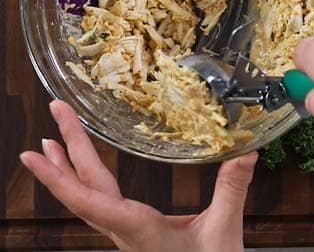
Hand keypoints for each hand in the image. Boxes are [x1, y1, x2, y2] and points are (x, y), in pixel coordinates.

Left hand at [19, 100, 254, 251]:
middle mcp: (124, 230)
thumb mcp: (224, 231)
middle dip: (64, 152)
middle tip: (54, 113)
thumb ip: (232, 191)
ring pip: (87, 199)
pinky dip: (85, 183)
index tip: (34, 153)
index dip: (58, 176)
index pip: (89, 199)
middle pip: (84, 189)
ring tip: (51, 142)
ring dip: (67, 169)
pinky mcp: (134, 233)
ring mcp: (126, 233)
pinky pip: (99, 205)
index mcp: (138, 228)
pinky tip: (88, 173)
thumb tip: (244, 153)